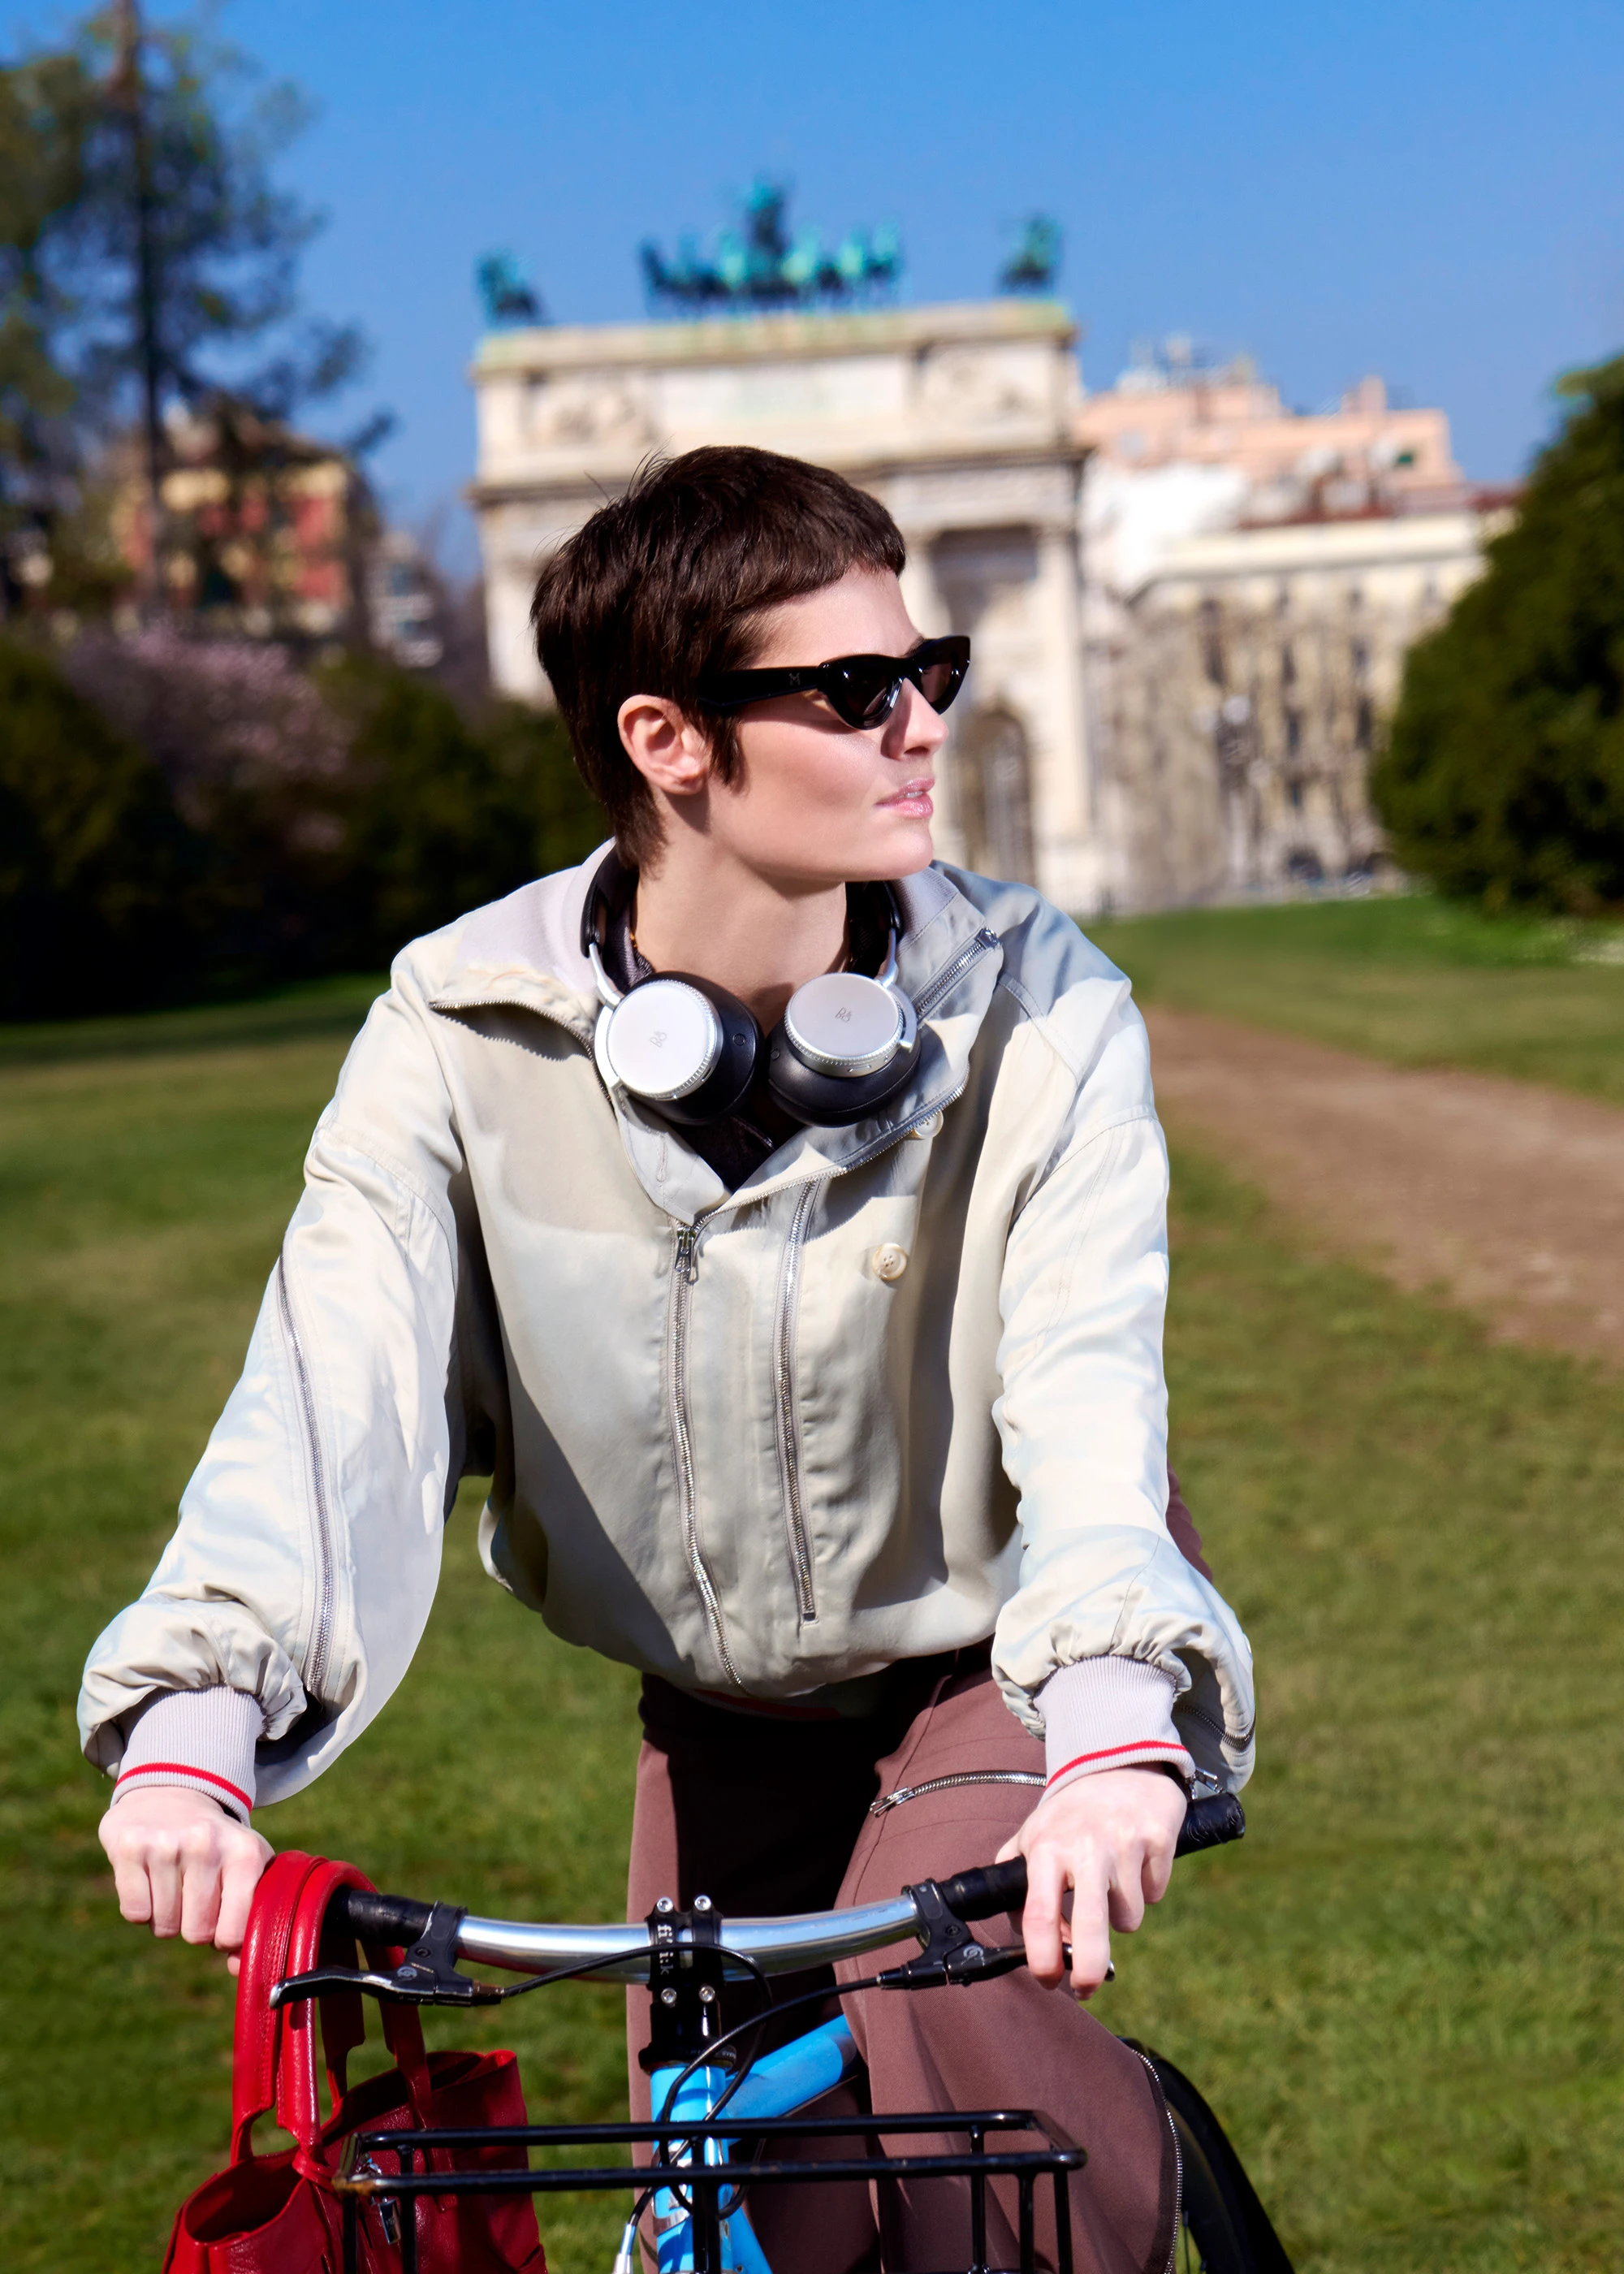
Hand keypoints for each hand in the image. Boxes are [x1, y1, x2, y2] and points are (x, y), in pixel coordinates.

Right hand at [99, 1787, 272, 1975]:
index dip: (225, 1937)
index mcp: (246, 1852)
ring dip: (168, 1916)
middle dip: (195, 1926)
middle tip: (196, 1893)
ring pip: (164, 1927)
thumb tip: (237, 1970)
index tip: (224, 1917)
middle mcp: (207, 1843)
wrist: (173, 1792)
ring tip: (175, 1881)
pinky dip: (142, 1908)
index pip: (233, 1933)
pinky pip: (134, 1914)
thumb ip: (249, 1920)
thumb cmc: (217, 1847)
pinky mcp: (129, 1845)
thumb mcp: (245, 1870)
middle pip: (196, 1934)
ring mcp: (166, 1843)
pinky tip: (150, 1878)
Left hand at [997, 1767, 1185, 1997]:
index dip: (1042, 1957)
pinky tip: (1135, 1860)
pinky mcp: (1159, 1838)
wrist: (1118, 1761)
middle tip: (1086, 1987)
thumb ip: (1022, 1884)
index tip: (1047, 1979)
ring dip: (1121, 1913)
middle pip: (1090, 1927)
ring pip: (1128, 1918)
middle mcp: (1084, 1846)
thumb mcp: (1034, 1837)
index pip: (1038, 1914)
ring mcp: (1124, 1842)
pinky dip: (1147, 1887)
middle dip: (1089, 1970)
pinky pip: (1155, 1893)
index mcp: (1047, 1848)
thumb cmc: (1071, 1814)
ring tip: (1111, 1878)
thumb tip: (1035, 1940)